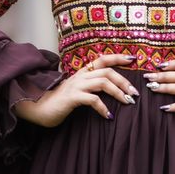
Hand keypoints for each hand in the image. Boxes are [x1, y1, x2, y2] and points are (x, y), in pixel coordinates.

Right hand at [13, 52, 137, 126]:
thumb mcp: (78, 90)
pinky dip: (103, 108)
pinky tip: (108, 116)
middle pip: (107, 71)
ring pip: (103, 82)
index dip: (118, 57)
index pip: (103, 59)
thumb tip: (113, 89)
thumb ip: (91, 86)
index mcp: (83, 72)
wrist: (40, 108)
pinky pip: (92, 100)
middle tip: (134, 94)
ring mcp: (76, 86)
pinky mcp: (72, 98)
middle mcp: (81, 76)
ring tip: (128, 102)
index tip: (133, 59)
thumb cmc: (61, 102)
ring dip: (118, 92)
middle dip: (124, 81)